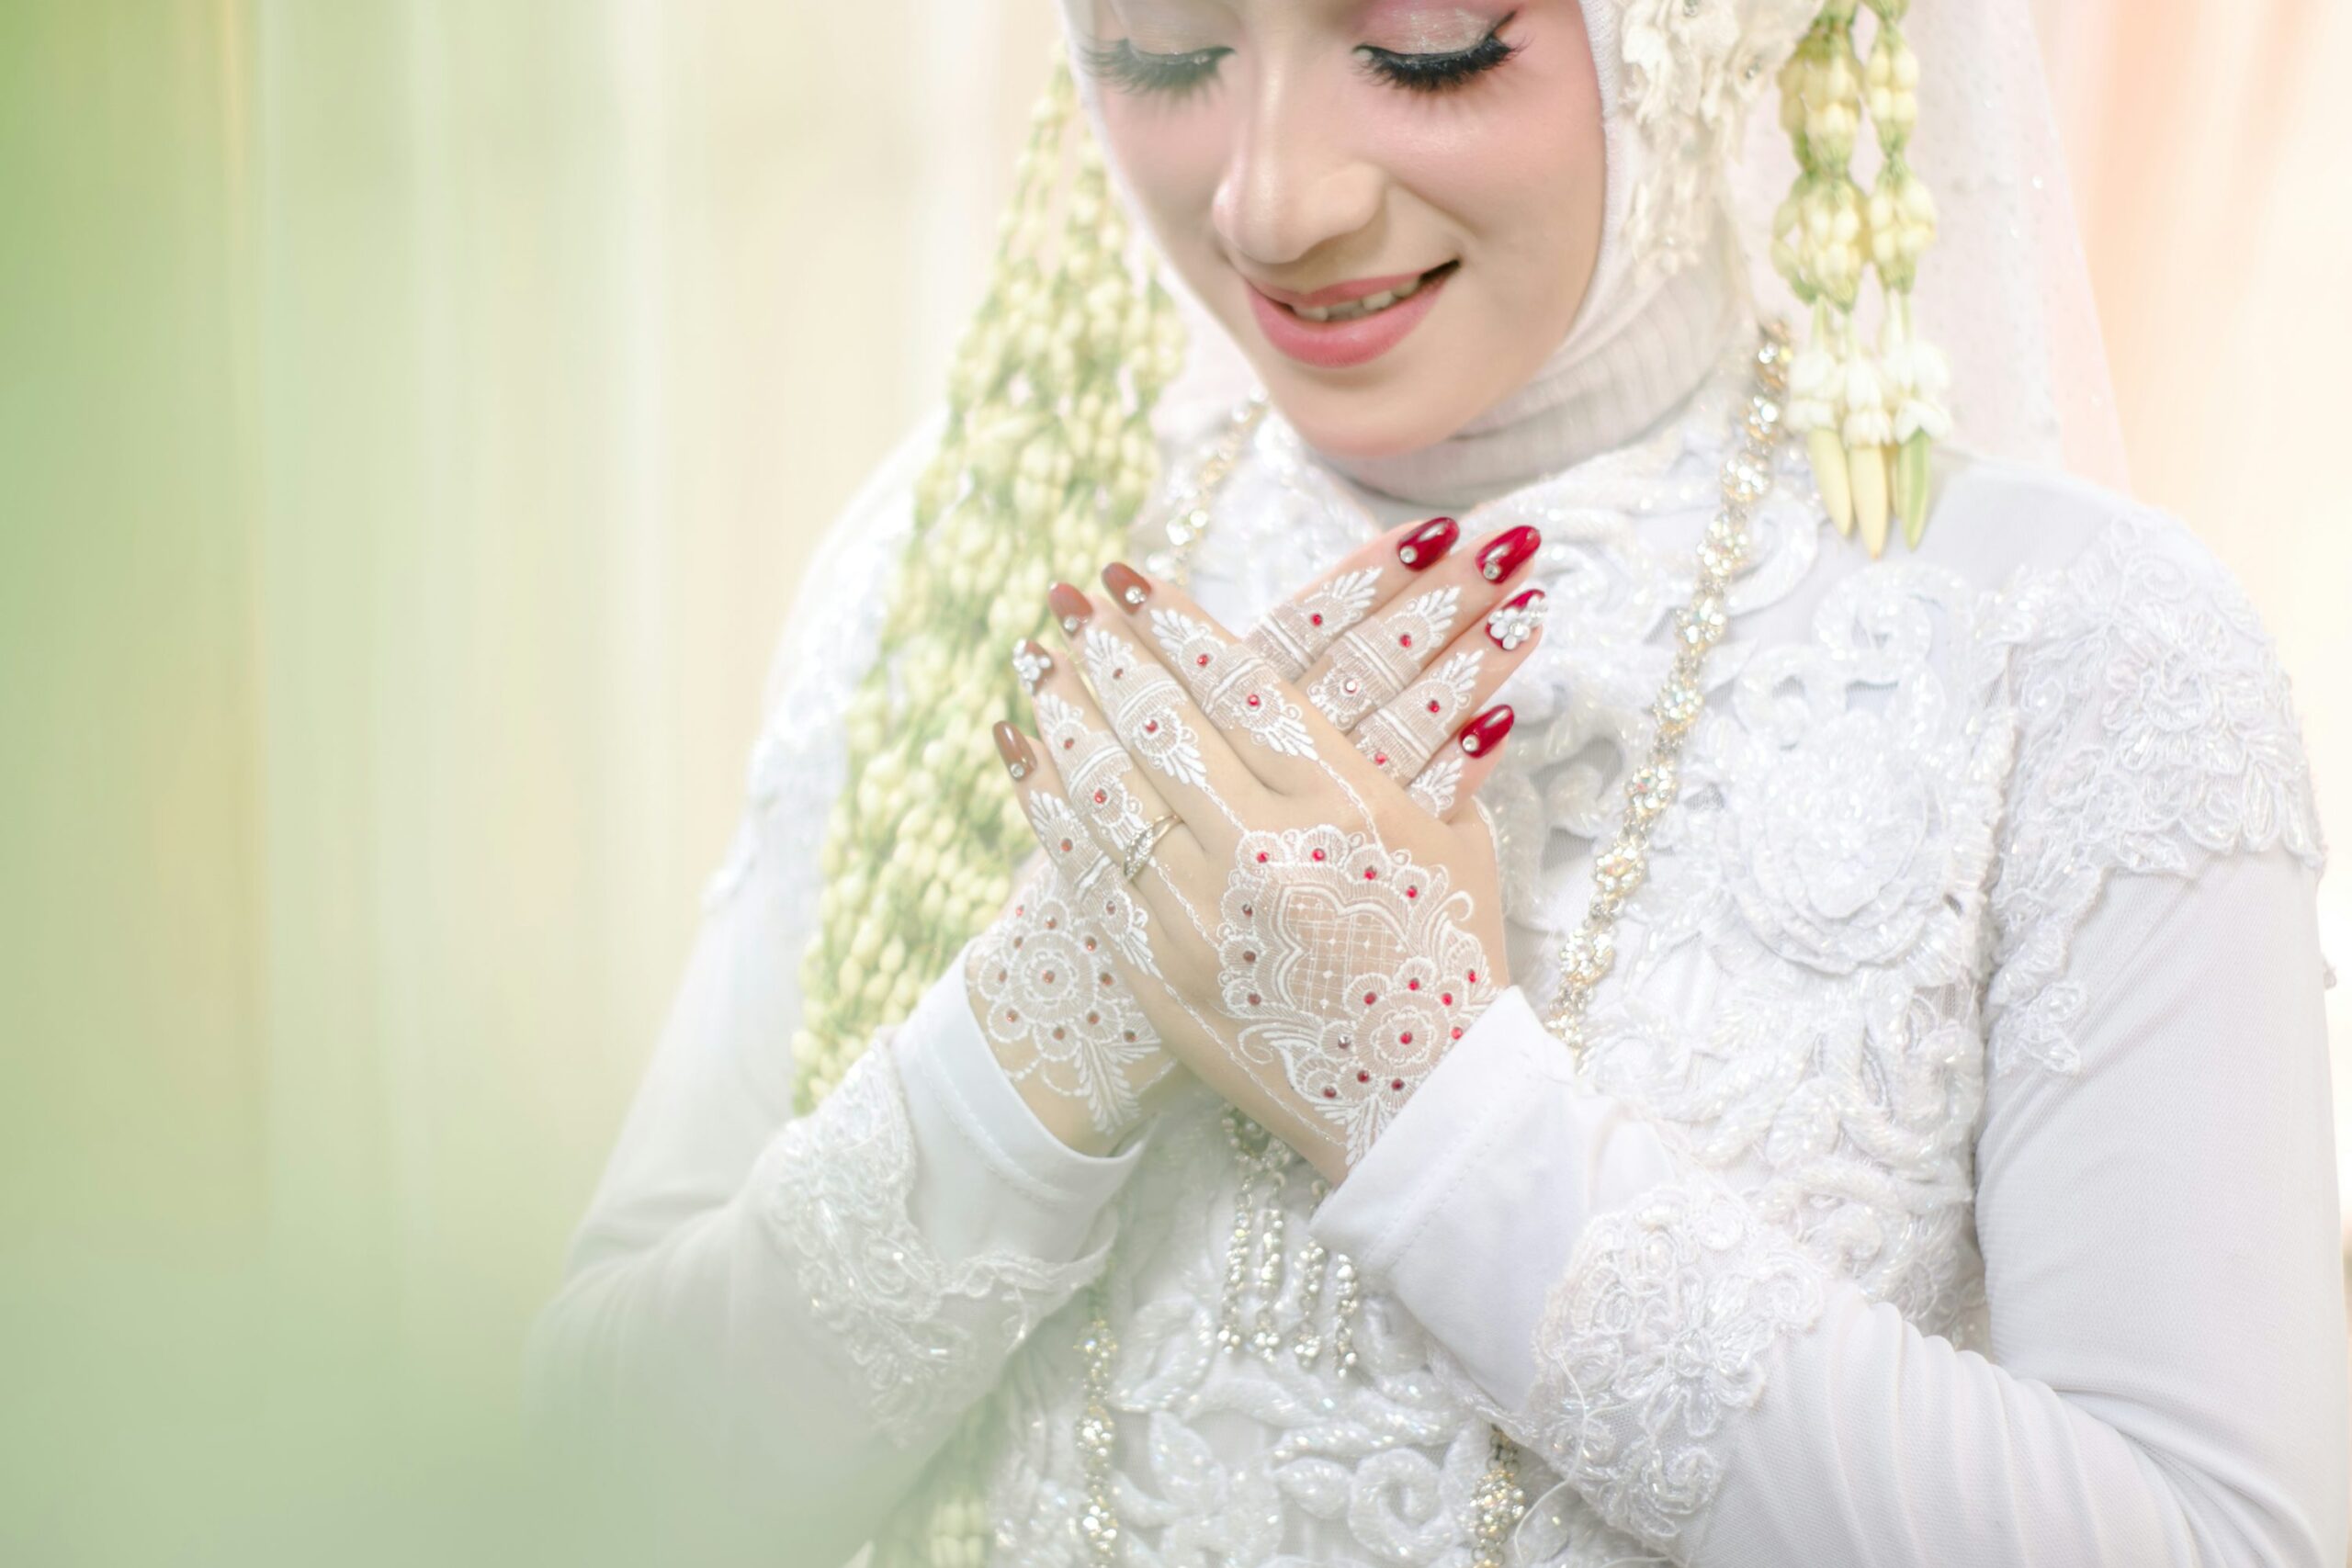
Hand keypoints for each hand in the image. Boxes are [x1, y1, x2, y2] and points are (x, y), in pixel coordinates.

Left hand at [986, 523, 1546, 1179]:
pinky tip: (1025, 761)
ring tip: (1033, 666)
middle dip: (1104, 650)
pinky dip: (1048, 809)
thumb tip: (1428, 654)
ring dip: (1063, 717)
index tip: (1130, 575)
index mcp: (1346, 806)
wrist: (1425, 1106)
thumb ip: (1428, 745)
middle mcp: (1266, 853)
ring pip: (1107, 793)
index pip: (1237, 685)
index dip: (1175, 621)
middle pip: (1159, 723)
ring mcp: (1202, 921)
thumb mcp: (1459, 840)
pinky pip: (1086, 875)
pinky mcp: (1161, 979)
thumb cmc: (1455, 962)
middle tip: (1062, 601)